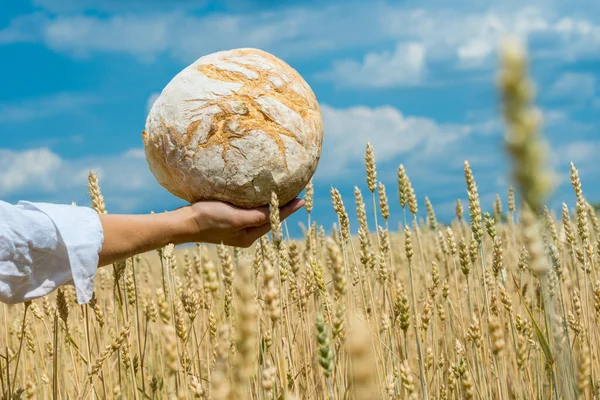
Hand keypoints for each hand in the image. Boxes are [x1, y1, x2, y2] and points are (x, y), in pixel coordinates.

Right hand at [175, 198, 304, 247]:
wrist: (184, 223)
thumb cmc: (209, 220)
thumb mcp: (236, 217)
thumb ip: (256, 216)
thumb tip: (275, 212)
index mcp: (249, 236)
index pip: (274, 220)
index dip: (288, 209)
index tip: (303, 198)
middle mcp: (245, 233)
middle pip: (269, 218)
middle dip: (282, 206)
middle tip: (297, 193)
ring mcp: (236, 227)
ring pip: (260, 214)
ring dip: (270, 204)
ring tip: (283, 192)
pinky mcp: (228, 219)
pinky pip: (249, 210)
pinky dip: (257, 203)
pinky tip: (259, 194)